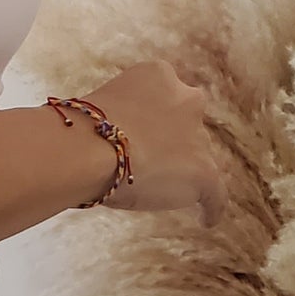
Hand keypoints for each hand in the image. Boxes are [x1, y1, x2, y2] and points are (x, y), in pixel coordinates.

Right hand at [78, 64, 228, 226]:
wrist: (85, 149)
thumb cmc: (80, 131)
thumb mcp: (105, 105)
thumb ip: (123, 116)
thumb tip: (119, 142)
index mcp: (160, 75)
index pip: (168, 98)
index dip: (157, 119)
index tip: (145, 134)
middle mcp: (187, 100)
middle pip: (188, 126)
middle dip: (174, 142)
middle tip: (151, 162)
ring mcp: (197, 137)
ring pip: (198, 158)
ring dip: (183, 172)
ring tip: (165, 192)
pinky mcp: (204, 172)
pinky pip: (215, 195)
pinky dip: (210, 207)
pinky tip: (205, 220)